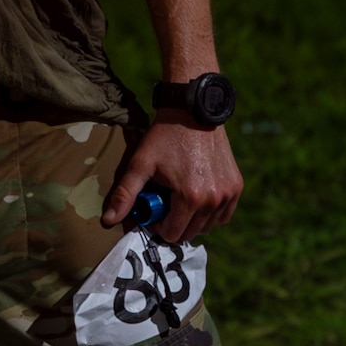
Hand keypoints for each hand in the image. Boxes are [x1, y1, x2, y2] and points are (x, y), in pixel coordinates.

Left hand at [102, 117, 242, 243]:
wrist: (192, 112)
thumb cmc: (164, 137)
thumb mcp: (140, 164)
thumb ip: (125, 194)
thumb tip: (108, 220)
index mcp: (190, 198)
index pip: (173, 234)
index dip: (159, 225)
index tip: (153, 208)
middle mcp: (214, 199)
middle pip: (190, 233)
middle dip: (174, 222)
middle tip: (165, 200)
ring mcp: (228, 194)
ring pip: (208, 226)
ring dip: (192, 219)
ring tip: (180, 196)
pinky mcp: (236, 187)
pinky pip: (224, 215)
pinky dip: (210, 213)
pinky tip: (197, 198)